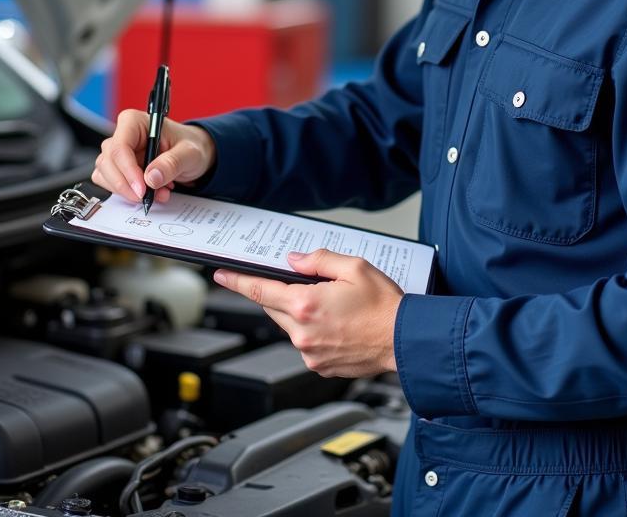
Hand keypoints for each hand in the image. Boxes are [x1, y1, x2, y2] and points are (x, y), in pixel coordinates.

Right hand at [92, 109, 216, 204]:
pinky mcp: (118, 167)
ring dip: (128, 191)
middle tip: (148, 197)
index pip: (120, 147)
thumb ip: (172, 163)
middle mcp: (122, 135)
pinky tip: (151, 192)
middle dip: (126, 185)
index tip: (142, 189)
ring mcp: (118, 152)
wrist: (191, 154)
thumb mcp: (189, 153)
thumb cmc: (189, 145)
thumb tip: (151, 178)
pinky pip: (111, 183)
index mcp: (135, 122)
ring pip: (105, 175)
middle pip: (108, 162)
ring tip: (158, 192)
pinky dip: (128, 193)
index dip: (128, 170)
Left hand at [213, 249, 402, 377]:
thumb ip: (318, 260)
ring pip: (289, 326)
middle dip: (281, 293)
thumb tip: (295, 260)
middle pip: (274, 308)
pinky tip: (336, 324)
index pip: (260, 290)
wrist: (404, 341)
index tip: (222, 276)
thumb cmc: (384, 306)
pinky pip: (304, 343)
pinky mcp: (318, 366)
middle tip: (305, 285)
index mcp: (306, 305)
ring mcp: (310, 353)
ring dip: (299, 313)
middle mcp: (303, 333)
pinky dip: (312, 331)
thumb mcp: (354, 267)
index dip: (237, 282)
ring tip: (332, 306)